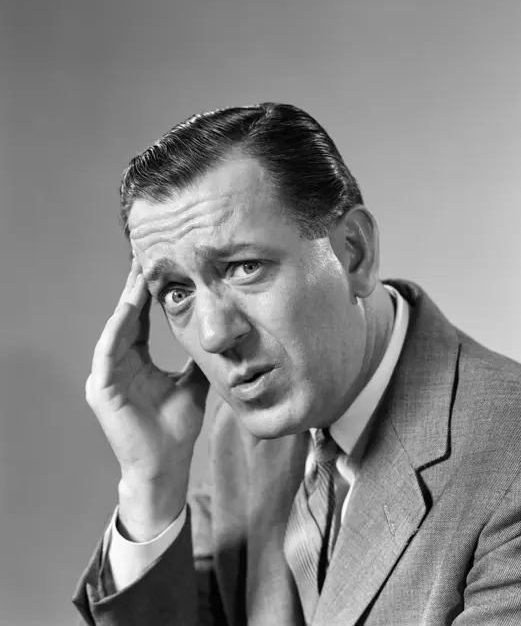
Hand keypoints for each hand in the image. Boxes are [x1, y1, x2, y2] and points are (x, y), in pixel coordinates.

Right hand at [86, 260, 209, 538]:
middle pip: (126, 318)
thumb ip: (198, 360)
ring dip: (126, 302)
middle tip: (145, 256)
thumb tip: (217, 337)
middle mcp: (118, 364)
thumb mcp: (193, 385)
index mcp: (137, 362)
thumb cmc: (176, 429)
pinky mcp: (102, 390)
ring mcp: (107, 376)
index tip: (160, 267)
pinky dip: (117, 330)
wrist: (167, 466)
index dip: (148, 294)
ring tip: (137, 275)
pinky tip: (128, 310)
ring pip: (115, 330)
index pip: (141, 320)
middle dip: (135, 288)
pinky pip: (107, 353)